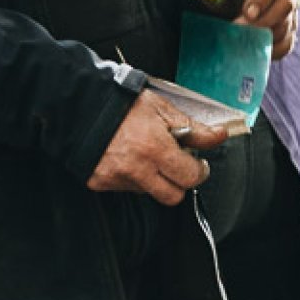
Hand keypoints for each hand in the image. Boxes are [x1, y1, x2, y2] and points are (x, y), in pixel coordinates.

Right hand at [87, 93, 228, 206]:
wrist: (80, 104)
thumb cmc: (122, 102)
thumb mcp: (162, 109)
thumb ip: (193, 128)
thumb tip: (218, 136)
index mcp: (154, 149)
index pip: (190, 177)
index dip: (199, 170)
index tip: (198, 162)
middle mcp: (136, 170)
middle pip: (173, 196)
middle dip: (179, 181)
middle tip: (177, 162)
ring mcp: (116, 179)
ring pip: (149, 192)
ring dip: (155, 178)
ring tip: (147, 153)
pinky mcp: (100, 183)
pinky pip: (126, 187)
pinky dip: (132, 176)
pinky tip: (127, 156)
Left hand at [205, 0, 298, 60]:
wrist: (225, 0)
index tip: (248, 13)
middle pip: (286, 4)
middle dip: (262, 21)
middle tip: (237, 30)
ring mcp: (289, 10)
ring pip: (286, 27)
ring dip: (261, 36)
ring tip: (237, 38)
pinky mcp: (287, 30)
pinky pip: (285, 45)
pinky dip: (267, 51)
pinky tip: (248, 48)